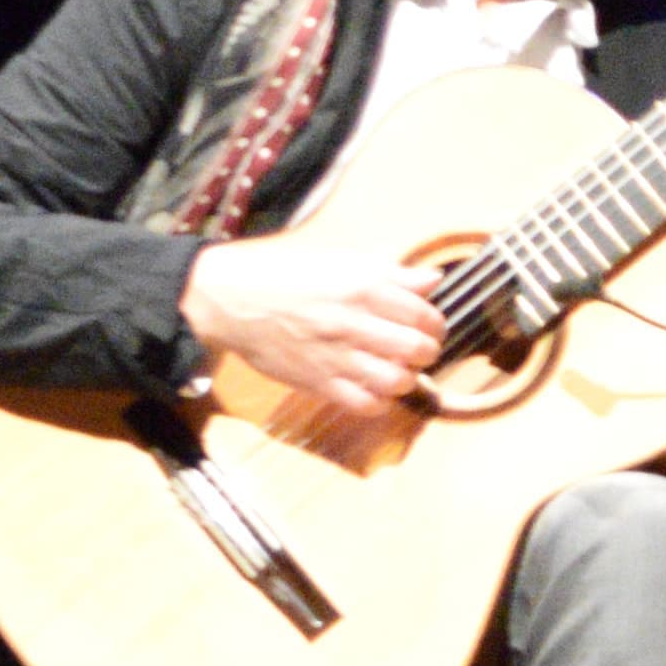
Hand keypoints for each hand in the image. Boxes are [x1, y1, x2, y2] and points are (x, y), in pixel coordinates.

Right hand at [183, 231, 448, 413]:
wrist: (230, 300)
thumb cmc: (286, 276)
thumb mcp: (340, 261)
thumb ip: (392, 273)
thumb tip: (433, 279)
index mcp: (362, 287)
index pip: (424, 314)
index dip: (435, 323)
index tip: (429, 326)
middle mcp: (353, 322)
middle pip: (417, 349)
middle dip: (427, 352)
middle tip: (419, 350)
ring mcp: (334, 355)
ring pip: (396, 380)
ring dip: (407, 379)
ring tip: (401, 371)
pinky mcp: (316, 382)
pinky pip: (364, 404)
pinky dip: (380, 402)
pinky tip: (377, 391)